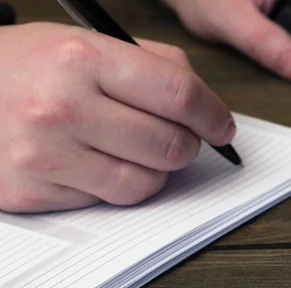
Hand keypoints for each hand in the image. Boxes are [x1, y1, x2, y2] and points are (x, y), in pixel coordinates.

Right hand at [0, 22, 233, 212]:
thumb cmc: (28, 66)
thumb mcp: (85, 42)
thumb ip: (153, 65)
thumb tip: (205, 104)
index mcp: (82, 59)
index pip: (178, 95)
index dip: (213, 115)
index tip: (222, 126)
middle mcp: (61, 108)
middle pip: (170, 146)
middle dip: (188, 145)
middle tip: (181, 138)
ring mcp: (44, 157)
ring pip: (145, 184)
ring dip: (156, 171)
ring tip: (139, 151)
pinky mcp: (32, 194)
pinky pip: (106, 201)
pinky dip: (116, 185)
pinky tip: (98, 163)